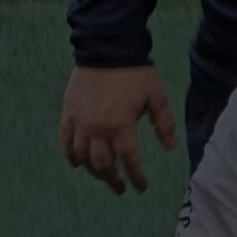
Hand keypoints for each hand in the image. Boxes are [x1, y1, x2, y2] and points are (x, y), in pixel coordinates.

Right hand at [59, 65, 177, 193]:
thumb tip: (171, 147)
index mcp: (121, 125)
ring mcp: (80, 122)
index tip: (141, 187)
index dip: (136, 176)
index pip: (129, 160)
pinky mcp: (68, 113)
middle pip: (103, 164)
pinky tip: (77, 164)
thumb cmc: (135, 73)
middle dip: (113, 179)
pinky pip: (66, 142)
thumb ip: (164, 123)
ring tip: (103, 177)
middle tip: (121, 188)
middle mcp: (97, 128)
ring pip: (82, 157)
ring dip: (93, 171)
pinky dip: (71, 156)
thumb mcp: (156, 96)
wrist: (106, 48)